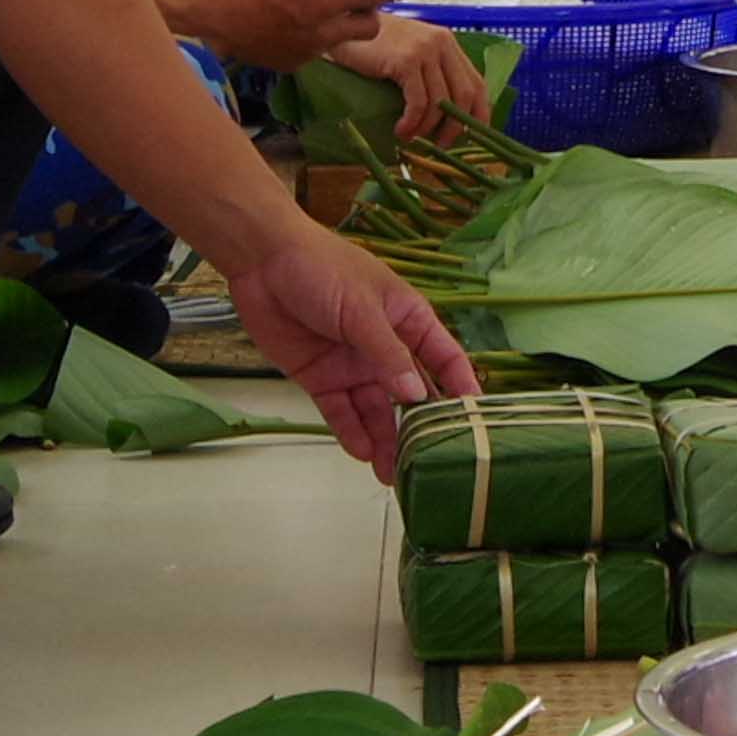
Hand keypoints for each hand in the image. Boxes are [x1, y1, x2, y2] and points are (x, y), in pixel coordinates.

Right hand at [157, 0, 410, 71]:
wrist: (205, 20)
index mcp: (319, 0)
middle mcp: (320, 30)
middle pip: (369, 25)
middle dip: (371, 11)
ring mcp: (308, 51)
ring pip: (346, 40)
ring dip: (346, 25)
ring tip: (326, 8)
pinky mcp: (294, 64)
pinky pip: (320, 50)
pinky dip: (318, 36)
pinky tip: (297, 23)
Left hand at [220, 220, 477, 471]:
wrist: (261, 261)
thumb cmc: (322, 269)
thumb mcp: (362, 308)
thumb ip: (389, 354)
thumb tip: (418, 396)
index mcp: (408, 319)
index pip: (444, 358)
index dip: (460, 387)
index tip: (475, 422)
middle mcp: (385, 347)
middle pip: (409, 394)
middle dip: (418, 427)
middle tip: (428, 464)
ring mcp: (353, 365)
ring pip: (376, 410)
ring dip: (384, 439)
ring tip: (392, 474)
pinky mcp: (321, 378)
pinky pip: (341, 411)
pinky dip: (351, 431)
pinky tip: (362, 453)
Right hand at [331, 12, 491, 141]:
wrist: (343, 25)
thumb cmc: (374, 46)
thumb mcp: (411, 54)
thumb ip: (432, 73)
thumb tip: (448, 117)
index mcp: (447, 43)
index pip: (478, 83)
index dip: (479, 113)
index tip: (472, 136)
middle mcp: (441, 43)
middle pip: (465, 95)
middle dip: (455, 127)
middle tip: (441, 145)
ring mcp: (424, 50)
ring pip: (440, 102)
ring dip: (427, 129)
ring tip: (411, 138)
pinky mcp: (405, 60)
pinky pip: (418, 102)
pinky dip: (412, 122)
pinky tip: (401, 130)